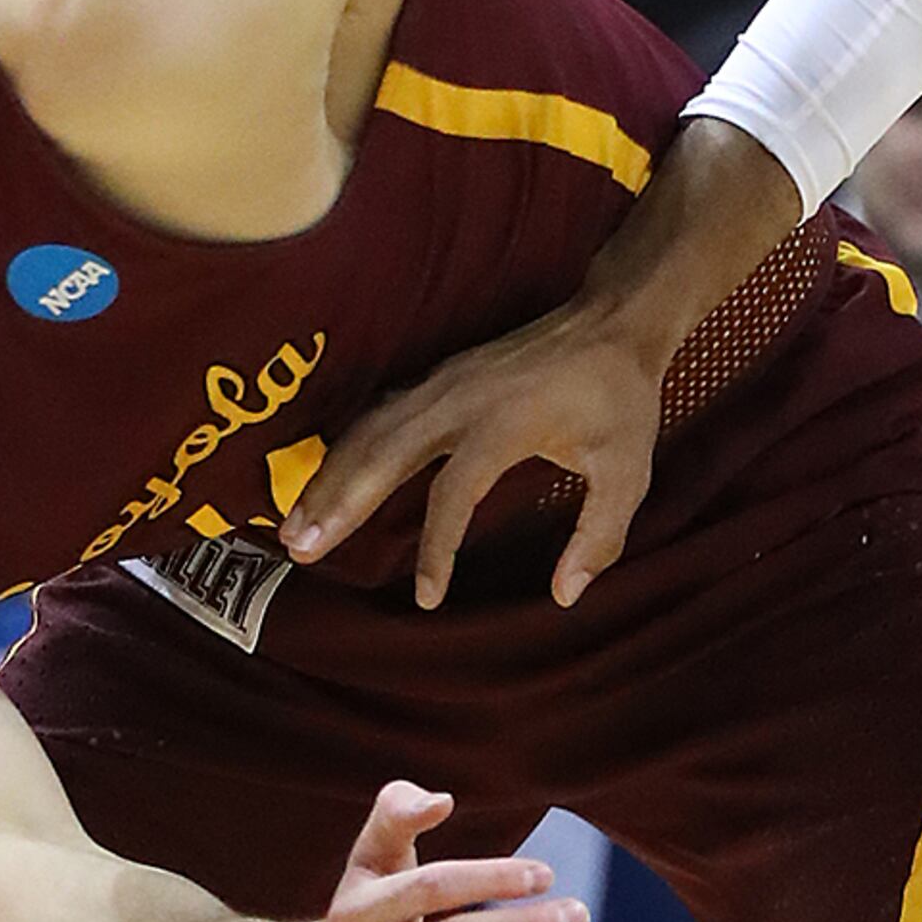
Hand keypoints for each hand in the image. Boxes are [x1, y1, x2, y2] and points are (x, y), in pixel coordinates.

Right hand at [277, 304, 659, 607]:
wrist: (610, 322)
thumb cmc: (620, 402)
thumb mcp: (628, 472)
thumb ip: (600, 536)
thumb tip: (566, 596)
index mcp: (504, 423)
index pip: (453, 495)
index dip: (437, 550)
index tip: (428, 599)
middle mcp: (460, 398)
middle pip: (384, 455)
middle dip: (338, 504)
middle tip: (300, 551)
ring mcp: (442, 381)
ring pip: (369, 431)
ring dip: (328, 477)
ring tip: (293, 526)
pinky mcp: (437, 376)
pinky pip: (378, 413)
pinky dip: (343, 447)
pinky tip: (319, 480)